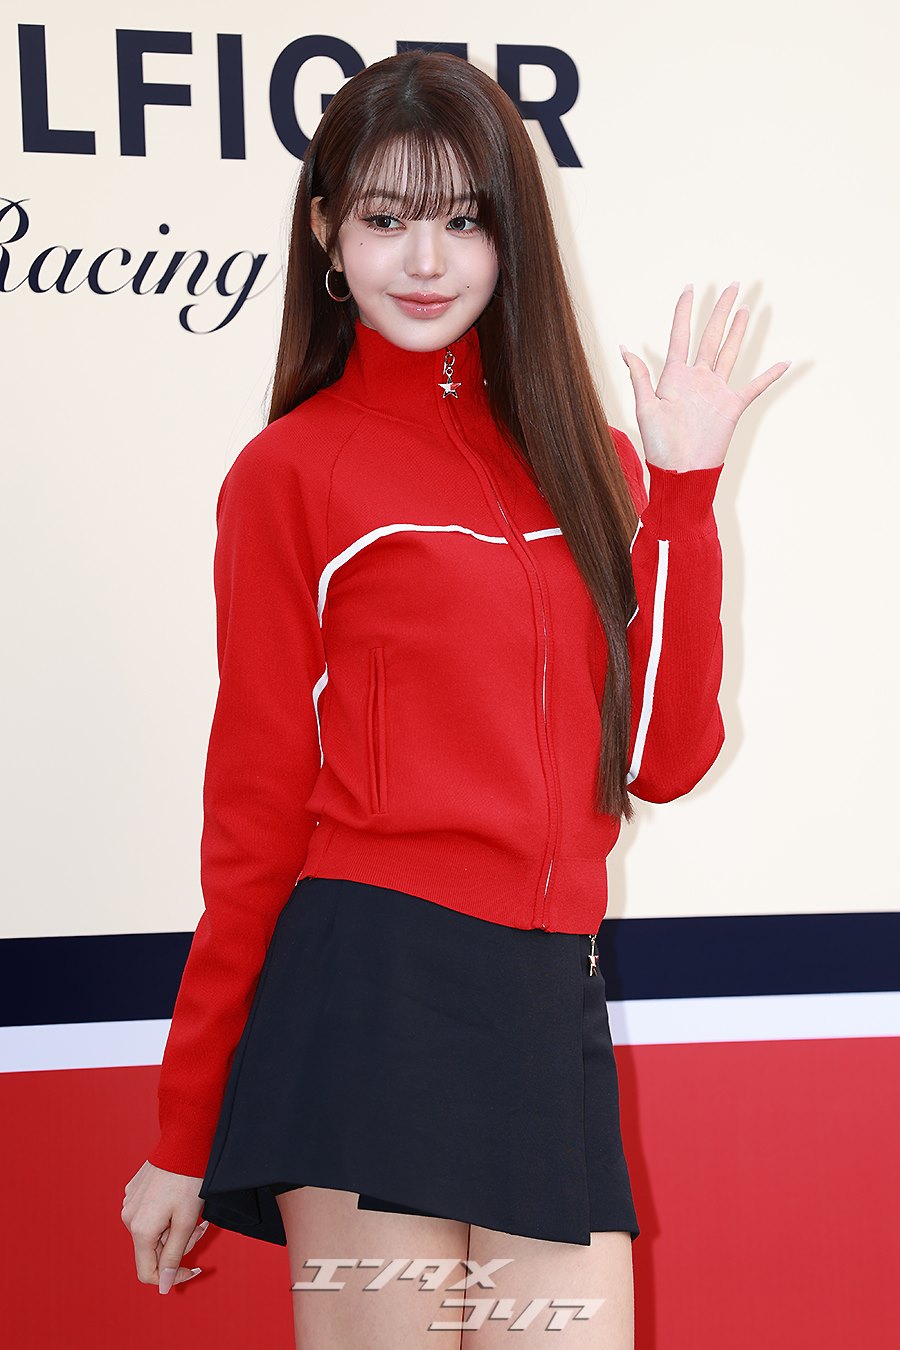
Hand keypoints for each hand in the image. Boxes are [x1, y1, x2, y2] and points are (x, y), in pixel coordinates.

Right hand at [121, 1159, 207, 1293]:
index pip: (148, 1273)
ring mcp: (129, 1203)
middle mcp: (128, 1219)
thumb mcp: (186, 1223)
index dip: (172, 1276)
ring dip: (173, 1229)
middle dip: (178, 1245)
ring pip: (152, 1233)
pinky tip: (179, 1198)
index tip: (194, 1267)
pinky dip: (165, 1215)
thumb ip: (173, 1257)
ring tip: (192, 1210)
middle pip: (153, 1251)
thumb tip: (164, 1287)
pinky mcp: (134, 1191)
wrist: (184, 1142)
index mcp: (140, 1231)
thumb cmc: (188, 1181)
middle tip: (200, 1226)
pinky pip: (148, 1214)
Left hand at [619, 281, 790, 472]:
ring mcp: (716, 391)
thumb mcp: (645, 408)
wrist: (681, 471)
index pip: (681, 334)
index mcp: (674, 376)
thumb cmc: (659, 445)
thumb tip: (625, 347)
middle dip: (720, 310)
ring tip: (745, 307)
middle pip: (711, 335)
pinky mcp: (732, 406)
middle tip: (731, 284)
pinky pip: (755, 386)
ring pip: (730, 352)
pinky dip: (770, 375)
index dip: (684, 311)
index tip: (690, 288)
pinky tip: (784, 362)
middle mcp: (697, 378)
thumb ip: (639, 377)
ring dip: (738, 330)